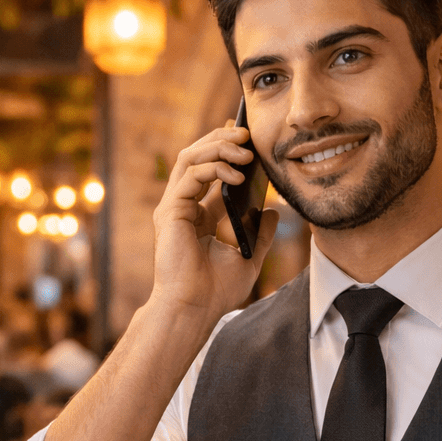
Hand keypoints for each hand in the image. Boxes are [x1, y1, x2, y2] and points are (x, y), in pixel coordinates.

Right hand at [151, 123, 278, 324]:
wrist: (196, 309)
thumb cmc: (216, 291)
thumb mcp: (248, 256)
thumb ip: (259, 233)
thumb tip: (272, 211)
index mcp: (198, 216)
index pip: (209, 172)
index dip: (226, 151)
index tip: (248, 139)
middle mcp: (182, 207)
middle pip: (196, 157)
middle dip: (221, 139)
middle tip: (246, 131)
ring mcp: (173, 208)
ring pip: (189, 158)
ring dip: (217, 146)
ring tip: (244, 146)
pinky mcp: (170, 211)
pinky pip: (190, 175)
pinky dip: (214, 167)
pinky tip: (236, 173)